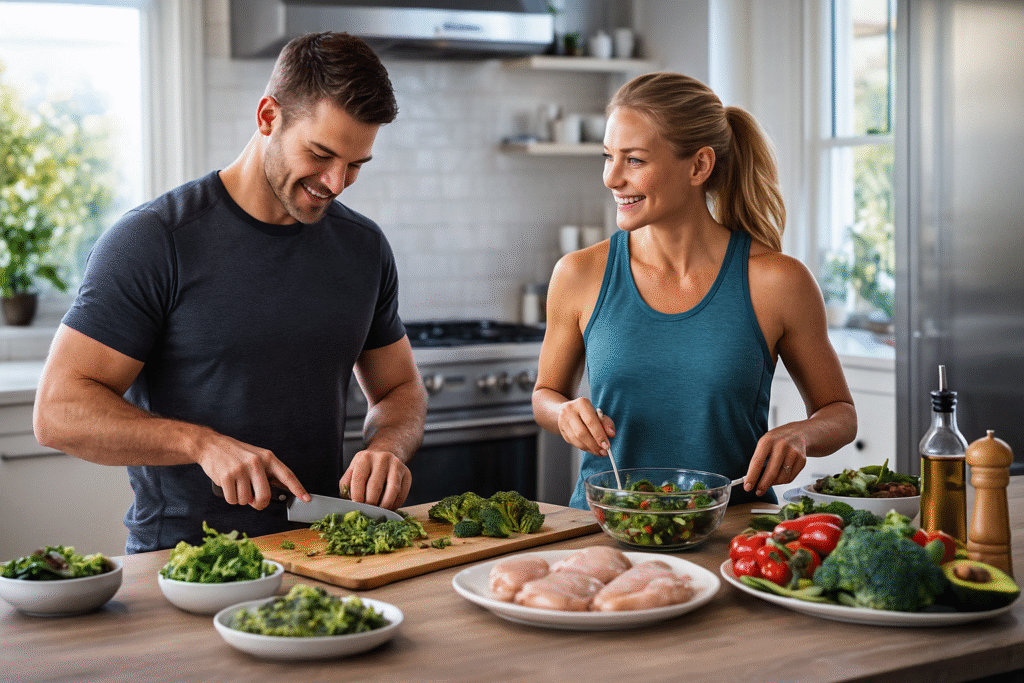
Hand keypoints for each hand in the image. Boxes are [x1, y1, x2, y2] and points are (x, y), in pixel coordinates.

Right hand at [194, 429, 308, 509]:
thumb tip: (283, 489)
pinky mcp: (227, 477)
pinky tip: (229, 486)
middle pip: (264, 496)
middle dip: (259, 504)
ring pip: (246, 500)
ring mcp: (241, 469)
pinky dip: (231, 498)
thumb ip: (269, 471)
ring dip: (242, 498)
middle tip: (255, 501)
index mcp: (267, 457)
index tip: (306, 498)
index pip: (287, 475)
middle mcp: (256, 462)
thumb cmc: (236, 454)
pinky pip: (233, 500)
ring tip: (237, 485)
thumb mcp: (257, 456)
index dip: (298, 488)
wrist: (211, 445)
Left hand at [341, 449, 411, 509]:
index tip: (356, 506)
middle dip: (370, 503)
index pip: (359, 479)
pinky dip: (395, 504)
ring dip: (384, 505)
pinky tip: (388, 507)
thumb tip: (348, 501)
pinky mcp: (407, 473)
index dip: (357, 496)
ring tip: (378, 512)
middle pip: (375, 486)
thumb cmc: (366, 467)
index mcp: (365, 458)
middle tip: (367, 511)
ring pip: (392, 490)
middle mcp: (382, 459)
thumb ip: (346, 485)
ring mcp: (396, 465)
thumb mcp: (352, 470)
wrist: (385, 454)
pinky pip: (402, 493)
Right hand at [556, 398, 614, 456]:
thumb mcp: (598, 414)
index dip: (599, 435)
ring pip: (577, 440)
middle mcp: (569, 411)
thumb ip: (606, 423)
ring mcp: (563, 422)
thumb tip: (611, 434)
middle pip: (582, 433)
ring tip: (600, 452)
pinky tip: (592, 449)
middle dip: (594, 445)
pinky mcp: (562, 431)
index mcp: (581, 403)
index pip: (591, 421)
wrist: (568, 411)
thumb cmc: (587, 412)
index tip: (607, 446)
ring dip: (590, 448)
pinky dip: (585, 448)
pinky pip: (574, 443)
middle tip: (604, 451)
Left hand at [744, 423, 808, 495]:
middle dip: (763, 485)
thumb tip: (752, 479)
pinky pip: (790, 477)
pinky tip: (780, 476)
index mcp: (767, 441)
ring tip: (769, 481)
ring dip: (774, 483)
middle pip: (771, 472)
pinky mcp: (802, 460)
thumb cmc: (777, 440)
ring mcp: (793, 453)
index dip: (752, 476)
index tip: (747, 487)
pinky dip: (783, 480)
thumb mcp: (764, 443)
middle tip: (758, 492)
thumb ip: (758, 459)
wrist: (798, 433)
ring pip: (782, 477)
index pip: (757, 462)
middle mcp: (781, 446)